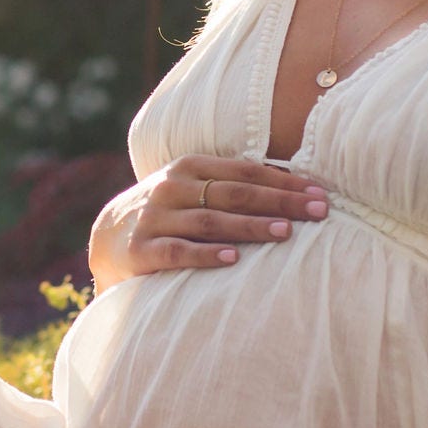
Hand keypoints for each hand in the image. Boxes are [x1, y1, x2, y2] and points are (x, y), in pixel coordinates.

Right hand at [87, 154, 325, 286]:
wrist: (106, 240)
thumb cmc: (167, 214)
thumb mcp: (190, 189)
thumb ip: (229, 186)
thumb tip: (297, 188)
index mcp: (189, 167)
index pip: (245, 172)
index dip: (285, 182)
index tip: (321, 193)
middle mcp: (171, 187)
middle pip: (234, 194)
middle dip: (280, 202)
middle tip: (318, 212)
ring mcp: (154, 218)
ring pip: (210, 221)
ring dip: (250, 226)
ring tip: (285, 233)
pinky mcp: (140, 250)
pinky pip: (177, 252)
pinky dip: (206, 254)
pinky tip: (233, 259)